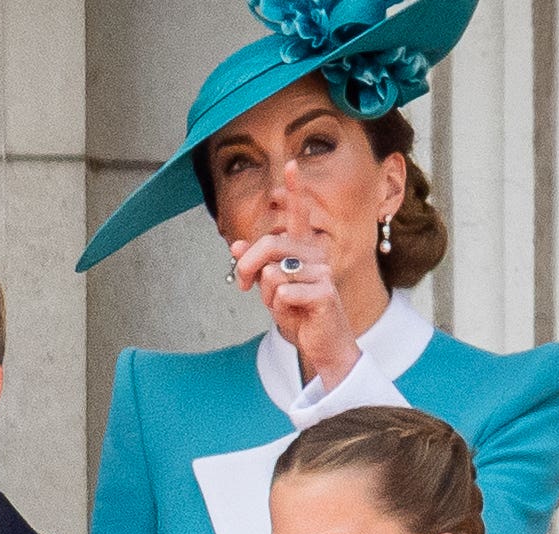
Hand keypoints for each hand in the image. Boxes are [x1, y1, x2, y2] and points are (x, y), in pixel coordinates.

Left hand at [229, 165, 361, 389]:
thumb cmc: (298, 315)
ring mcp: (322, 273)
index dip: (295, 190)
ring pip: (274, 272)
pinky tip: (293, 314)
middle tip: (242, 285)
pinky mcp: (324, 293)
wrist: (321, 344)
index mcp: (303, 251)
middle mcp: (315, 255)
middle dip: (247, 266)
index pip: (299, 215)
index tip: (290, 163)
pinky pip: (283, 293)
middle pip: (270, 244)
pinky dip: (279, 308)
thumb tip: (234, 245)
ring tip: (278, 304)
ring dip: (265, 294)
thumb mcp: (270, 289)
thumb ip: (256, 268)